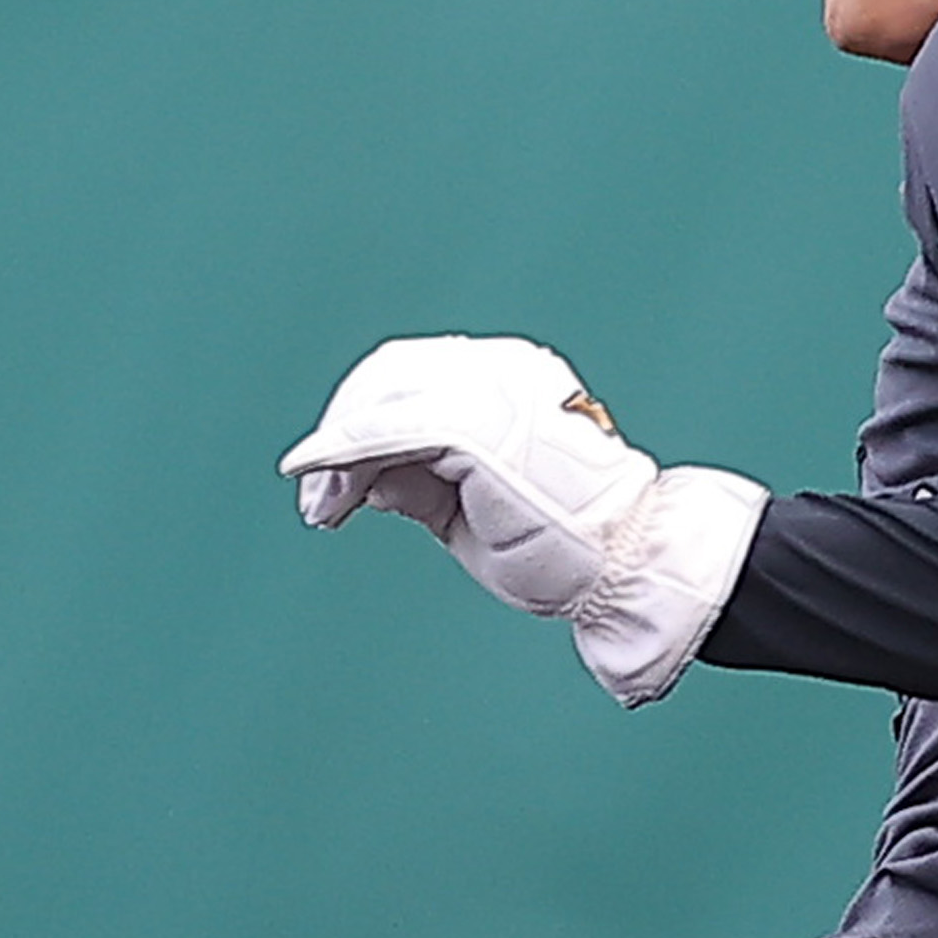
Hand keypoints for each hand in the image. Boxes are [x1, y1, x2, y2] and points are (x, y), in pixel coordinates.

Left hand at [280, 335, 767, 705]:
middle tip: (316, 497)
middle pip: (388, 380)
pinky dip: (342, 452)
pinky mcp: (478, 427)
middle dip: (341, 437)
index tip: (331, 478)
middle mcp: (499, 372)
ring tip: (320, 508)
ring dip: (336, 456)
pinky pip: (389, 430)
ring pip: (382, 404)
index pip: (412, 379)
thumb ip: (423, 481)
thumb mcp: (471, 505)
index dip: (360, 421)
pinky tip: (316, 479)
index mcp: (508, 380)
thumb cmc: (562, 546)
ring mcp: (492, 393)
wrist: (621, 565)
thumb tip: (369, 477)